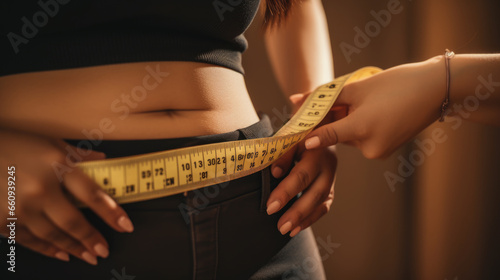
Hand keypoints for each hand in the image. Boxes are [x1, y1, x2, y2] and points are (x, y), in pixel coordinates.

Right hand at [0, 129, 133, 264]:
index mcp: (56, 165)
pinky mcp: (1, 219)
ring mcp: (18, 206)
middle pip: (72, 221)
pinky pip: (28, 239)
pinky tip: (59, 253)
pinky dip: (46, 248)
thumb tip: (105, 161)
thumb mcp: (50, 142)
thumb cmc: (14, 143)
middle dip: (91, 239)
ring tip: (88, 257)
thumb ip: (78, 154)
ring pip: (51, 235)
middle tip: (104, 251)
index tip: (125, 225)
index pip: (91, 193)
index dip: (111, 212)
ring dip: (72, 248)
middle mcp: (39, 188)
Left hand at [266, 96, 336, 236]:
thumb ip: (282, 150)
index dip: (286, 191)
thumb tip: (274, 172)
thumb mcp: (289, 131)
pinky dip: (313, 217)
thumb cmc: (299, 125)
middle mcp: (329, 162)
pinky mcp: (331, 182)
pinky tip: (298, 228)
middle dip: (296, 210)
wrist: (320, 117)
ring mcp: (332, 174)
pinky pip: (325, 203)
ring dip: (305, 217)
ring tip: (286, 230)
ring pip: (322, 199)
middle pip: (315, 191)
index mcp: (317, 148)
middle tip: (279, 225)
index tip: (270, 205)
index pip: (301, 174)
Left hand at [303, 59, 444, 157]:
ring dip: (346, 122)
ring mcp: (379, 152)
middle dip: (330, 119)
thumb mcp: (359, 88)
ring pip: (350, 137)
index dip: (306, 133)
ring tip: (361, 101)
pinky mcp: (386, 151)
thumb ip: (326, 97)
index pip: (326, 134)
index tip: (290, 136)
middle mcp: (369, 147)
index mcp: (362, 129)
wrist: (436, 91)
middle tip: (325, 102)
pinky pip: (363, 139)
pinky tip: (371, 110)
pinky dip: (359, 127)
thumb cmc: (397, 84)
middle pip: (337, 134)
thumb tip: (296, 100)